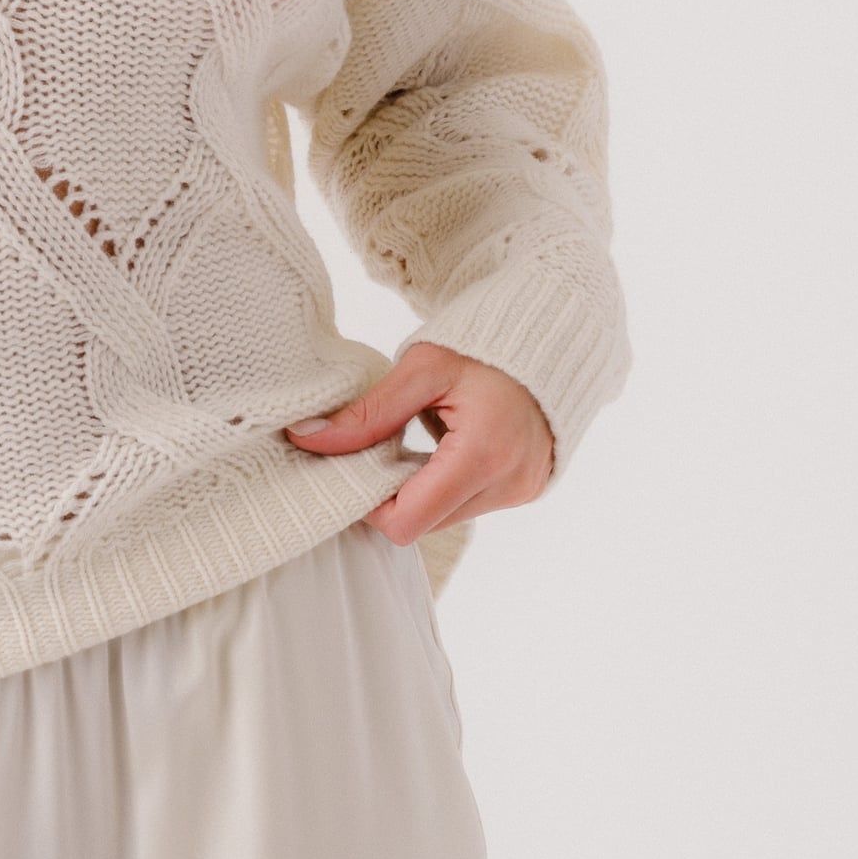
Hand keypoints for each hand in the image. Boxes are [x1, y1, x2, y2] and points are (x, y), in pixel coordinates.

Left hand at [287, 342, 554, 546]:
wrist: (552, 333)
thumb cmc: (485, 345)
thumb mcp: (421, 369)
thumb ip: (366, 413)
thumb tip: (305, 438)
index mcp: (482, 455)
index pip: (406, 522)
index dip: (370, 504)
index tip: (356, 466)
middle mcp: (508, 484)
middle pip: (424, 525)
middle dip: (393, 496)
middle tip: (381, 450)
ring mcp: (521, 491)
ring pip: (445, 519)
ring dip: (420, 491)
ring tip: (417, 444)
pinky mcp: (525, 489)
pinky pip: (468, 505)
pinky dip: (446, 486)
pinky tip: (443, 450)